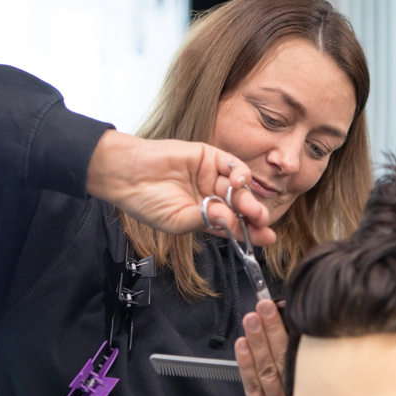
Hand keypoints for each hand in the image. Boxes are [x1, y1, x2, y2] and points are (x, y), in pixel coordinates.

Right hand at [86, 129, 274, 245]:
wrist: (128, 175)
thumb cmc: (147, 202)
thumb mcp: (179, 221)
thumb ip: (206, 221)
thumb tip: (231, 223)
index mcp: (204, 216)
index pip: (234, 225)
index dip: (252, 232)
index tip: (267, 238)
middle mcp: (210, 196)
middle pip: (240, 207)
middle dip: (253, 215)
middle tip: (260, 221)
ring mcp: (210, 176)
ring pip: (238, 187)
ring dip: (247, 197)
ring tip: (251, 208)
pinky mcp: (208, 156)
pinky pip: (230, 164)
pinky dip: (239, 172)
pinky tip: (239, 181)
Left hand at [236, 299, 294, 395]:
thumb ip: (301, 372)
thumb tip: (295, 337)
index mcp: (304, 386)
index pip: (297, 352)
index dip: (288, 328)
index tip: (280, 305)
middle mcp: (291, 393)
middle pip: (281, 355)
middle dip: (272, 328)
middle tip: (264, 305)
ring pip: (266, 367)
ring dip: (258, 341)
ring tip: (251, 318)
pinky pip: (252, 387)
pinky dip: (246, 366)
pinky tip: (241, 347)